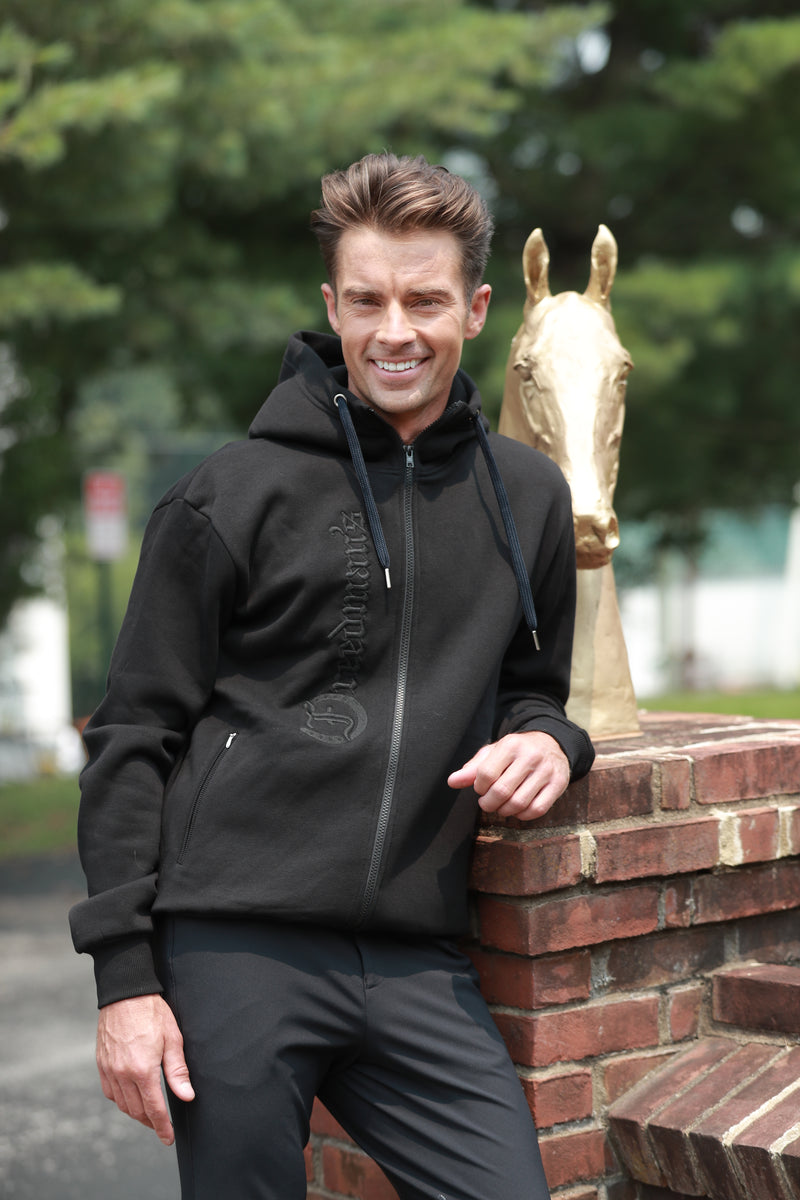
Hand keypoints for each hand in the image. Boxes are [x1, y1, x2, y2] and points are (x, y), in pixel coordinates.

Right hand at [96, 994, 194, 1145]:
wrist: (125, 993)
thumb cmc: (153, 1013)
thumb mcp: (173, 1039)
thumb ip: (178, 1071)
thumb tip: (187, 1096)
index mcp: (143, 1070)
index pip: (154, 1109)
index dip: (162, 1127)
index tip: (169, 1139)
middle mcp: (123, 1074)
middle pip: (136, 1110)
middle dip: (150, 1122)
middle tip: (162, 1127)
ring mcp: (109, 1069)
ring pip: (122, 1104)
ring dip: (136, 1113)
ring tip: (149, 1114)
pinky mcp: (102, 1063)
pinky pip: (110, 1092)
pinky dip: (121, 1100)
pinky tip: (131, 1097)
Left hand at [447, 730, 569, 820]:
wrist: (551, 743)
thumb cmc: (516, 751)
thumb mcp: (493, 753)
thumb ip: (473, 768)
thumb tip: (452, 781)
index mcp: (510, 745)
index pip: (486, 774)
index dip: (479, 788)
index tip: (481, 788)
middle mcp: (530, 757)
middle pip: (501, 791)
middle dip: (489, 804)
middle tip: (487, 803)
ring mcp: (546, 771)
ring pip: (519, 803)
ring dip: (504, 811)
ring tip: (501, 806)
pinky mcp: (559, 784)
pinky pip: (537, 810)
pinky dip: (523, 815)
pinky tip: (517, 809)